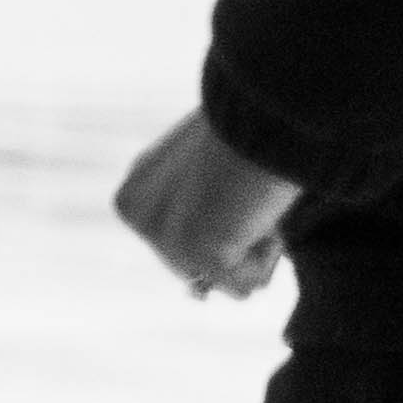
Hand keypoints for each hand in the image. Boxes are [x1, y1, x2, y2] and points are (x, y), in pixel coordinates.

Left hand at [115, 109, 300, 297]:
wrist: (263, 112)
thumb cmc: (250, 132)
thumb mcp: (212, 177)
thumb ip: (204, 217)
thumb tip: (216, 289)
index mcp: (135, 191)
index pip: (180, 246)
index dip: (221, 227)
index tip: (230, 186)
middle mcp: (137, 215)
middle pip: (197, 270)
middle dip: (233, 243)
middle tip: (244, 193)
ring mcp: (162, 237)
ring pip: (227, 281)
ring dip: (253, 248)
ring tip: (250, 199)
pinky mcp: (197, 254)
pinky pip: (248, 286)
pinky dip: (267, 256)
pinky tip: (259, 212)